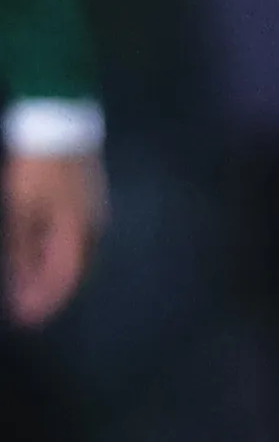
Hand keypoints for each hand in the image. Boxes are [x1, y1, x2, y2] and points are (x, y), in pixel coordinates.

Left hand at [5, 148, 102, 326]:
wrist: (59, 122)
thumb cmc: (37, 169)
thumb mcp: (22, 208)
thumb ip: (23, 246)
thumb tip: (23, 281)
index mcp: (77, 231)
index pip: (65, 277)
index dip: (46, 300)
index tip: (28, 319)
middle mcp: (92, 227)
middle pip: (76, 271)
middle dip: (52, 292)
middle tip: (29, 309)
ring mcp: (94, 212)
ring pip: (78, 256)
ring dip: (57, 275)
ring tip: (34, 287)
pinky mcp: (89, 200)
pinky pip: (77, 239)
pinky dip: (60, 255)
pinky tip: (44, 255)